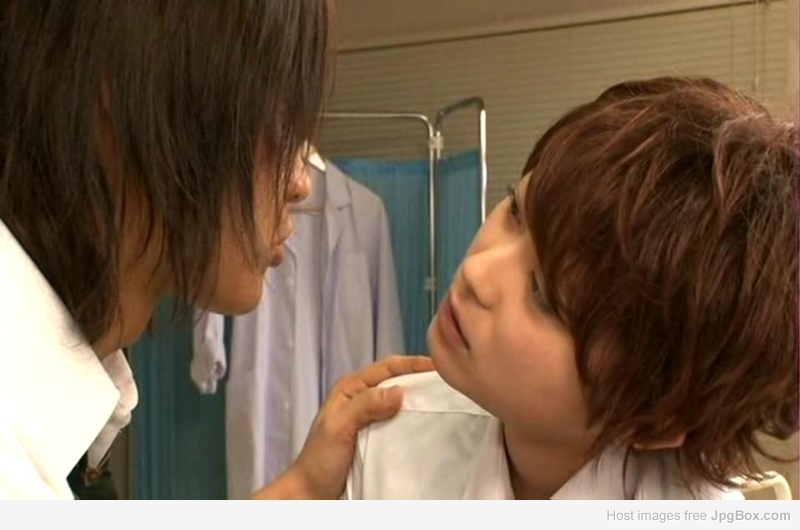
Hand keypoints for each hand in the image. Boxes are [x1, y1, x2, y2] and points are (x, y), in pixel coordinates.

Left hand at [251, 354, 433, 498]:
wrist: (312, 494)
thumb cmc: (319, 460)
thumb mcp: (338, 427)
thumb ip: (364, 406)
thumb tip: (398, 391)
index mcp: (351, 388)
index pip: (388, 367)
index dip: (413, 363)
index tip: (438, 366)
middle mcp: (363, 399)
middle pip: (398, 381)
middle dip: (421, 380)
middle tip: (449, 382)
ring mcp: (371, 419)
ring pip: (402, 403)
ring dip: (420, 402)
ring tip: (446, 402)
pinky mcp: (378, 438)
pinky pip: (402, 424)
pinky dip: (416, 423)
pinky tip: (430, 427)